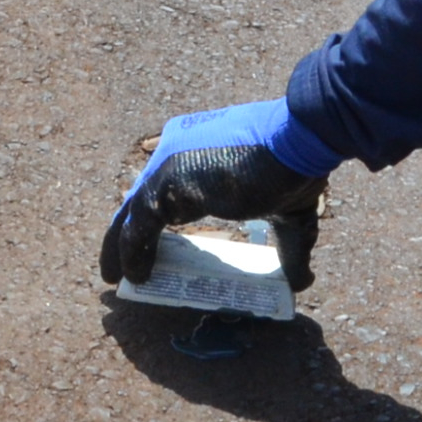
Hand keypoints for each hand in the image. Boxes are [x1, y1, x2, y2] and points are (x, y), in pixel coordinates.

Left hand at [99, 99, 335, 292]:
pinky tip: (136, 275)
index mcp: (200, 150)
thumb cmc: (295, 167)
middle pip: (143, 198)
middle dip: (131, 233)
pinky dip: (132, 251)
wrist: (297, 140)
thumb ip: (288, 247)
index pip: (167, 187)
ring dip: (122, 246)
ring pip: (133, 211)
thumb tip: (301, 282)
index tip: (159, 249)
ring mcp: (167, 162)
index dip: (158, 218)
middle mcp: (176, 149)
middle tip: (131, 267)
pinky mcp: (165, 180)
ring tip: (119, 278)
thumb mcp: (290, 214)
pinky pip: (137, 224)